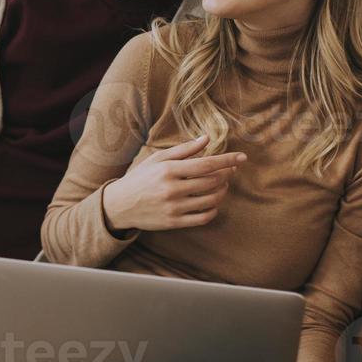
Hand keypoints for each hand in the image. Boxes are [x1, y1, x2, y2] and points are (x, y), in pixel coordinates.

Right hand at [102, 134, 244, 232]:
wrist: (119, 205)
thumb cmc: (141, 178)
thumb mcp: (157, 159)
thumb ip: (183, 150)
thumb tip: (206, 139)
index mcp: (169, 170)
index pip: (206, 164)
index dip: (227, 160)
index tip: (242, 157)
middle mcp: (172, 189)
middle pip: (212, 181)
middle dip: (226, 175)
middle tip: (230, 170)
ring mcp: (174, 207)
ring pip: (211, 199)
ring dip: (222, 191)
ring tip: (222, 185)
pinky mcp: (174, 222)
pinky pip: (203, 217)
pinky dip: (213, 209)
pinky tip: (212, 202)